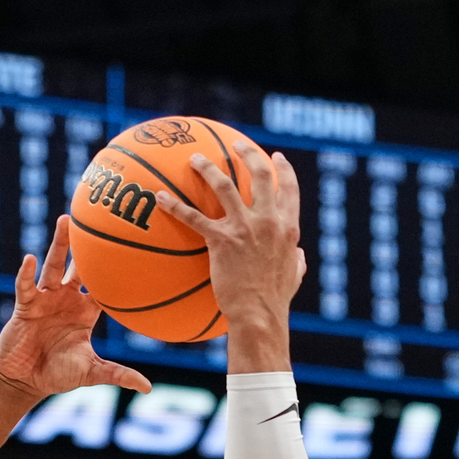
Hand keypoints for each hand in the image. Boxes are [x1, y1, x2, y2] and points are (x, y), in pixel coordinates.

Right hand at [0, 216, 151, 399]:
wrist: (25, 380)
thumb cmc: (58, 374)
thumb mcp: (92, 373)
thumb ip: (117, 374)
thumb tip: (147, 388)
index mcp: (86, 311)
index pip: (105, 286)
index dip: (118, 269)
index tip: (136, 248)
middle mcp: (67, 299)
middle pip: (81, 266)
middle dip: (89, 245)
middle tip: (104, 218)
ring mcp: (46, 299)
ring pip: (54, 266)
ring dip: (59, 244)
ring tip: (65, 220)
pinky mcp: (26, 305)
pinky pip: (26, 286)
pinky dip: (26, 273)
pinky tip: (28, 258)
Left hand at [151, 145, 304, 369]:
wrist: (258, 315)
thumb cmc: (275, 300)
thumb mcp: (294, 275)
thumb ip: (296, 260)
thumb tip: (299, 254)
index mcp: (288, 226)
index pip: (289, 188)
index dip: (282, 169)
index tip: (275, 156)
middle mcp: (268, 220)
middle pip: (259, 174)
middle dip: (247, 153)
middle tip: (235, 144)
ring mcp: (244, 228)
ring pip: (224, 186)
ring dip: (208, 168)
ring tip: (195, 158)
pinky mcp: (220, 240)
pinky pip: (193, 217)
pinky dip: (174, 205)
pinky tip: (160, 197)